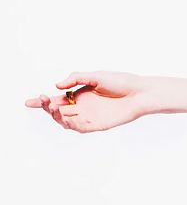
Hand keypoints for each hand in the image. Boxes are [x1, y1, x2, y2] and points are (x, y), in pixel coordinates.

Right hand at [25, 71, 148, 131]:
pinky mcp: (98, 125)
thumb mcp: (95, 76)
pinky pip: (81, 128)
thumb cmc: (120, 81)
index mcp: (79, 95)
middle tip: (44, 101)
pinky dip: (71, 125)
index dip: (42, 102)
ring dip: (57, 117)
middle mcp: (82, 107)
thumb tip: (57, 86)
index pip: (57, 99)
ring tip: (54, 108)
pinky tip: (66, 119)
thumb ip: (75, 78)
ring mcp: (90, 117)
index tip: (29, 102)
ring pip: (67, 122)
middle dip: (48, 108)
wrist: (139, 93)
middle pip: (58, 112)